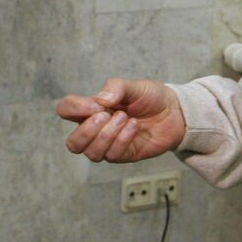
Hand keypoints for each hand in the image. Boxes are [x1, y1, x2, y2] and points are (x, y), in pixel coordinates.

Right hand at [56, 78, 186, 162]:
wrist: (176, 111)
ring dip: (107, 136)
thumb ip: (116, 88)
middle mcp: (96, 129)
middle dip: (87, 131)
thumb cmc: (151, 97)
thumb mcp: (135, 86)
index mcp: (92, 109)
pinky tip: (134, 127)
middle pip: (73, 143)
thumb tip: (100, 101)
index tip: (96, 104)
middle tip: (108, 114)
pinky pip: (112, 155)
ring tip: (125, 118)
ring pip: (91, 153)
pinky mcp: (124, 154)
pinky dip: (122, 140)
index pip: (66, 110)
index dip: (75, 108)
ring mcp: (109, 144)